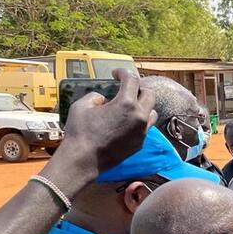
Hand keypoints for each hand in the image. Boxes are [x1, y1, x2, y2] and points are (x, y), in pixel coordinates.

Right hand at [51, 68, 155, 184]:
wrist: (84, 160)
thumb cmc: (80, 132)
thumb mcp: (81, 106)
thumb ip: (95, 97)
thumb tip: (103, 99)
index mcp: (126, 103)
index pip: (132, 80)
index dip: (123, 73)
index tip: (116, 73)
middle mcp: (139, 116)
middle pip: (149, 94)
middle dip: (138, 87)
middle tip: (126, 88)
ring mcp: (142, 131)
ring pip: (152, 112)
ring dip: (143, 105)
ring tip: (130, 105)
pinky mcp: (140, 143)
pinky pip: (146, 127)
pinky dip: (139, 121)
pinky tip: (127, 122)